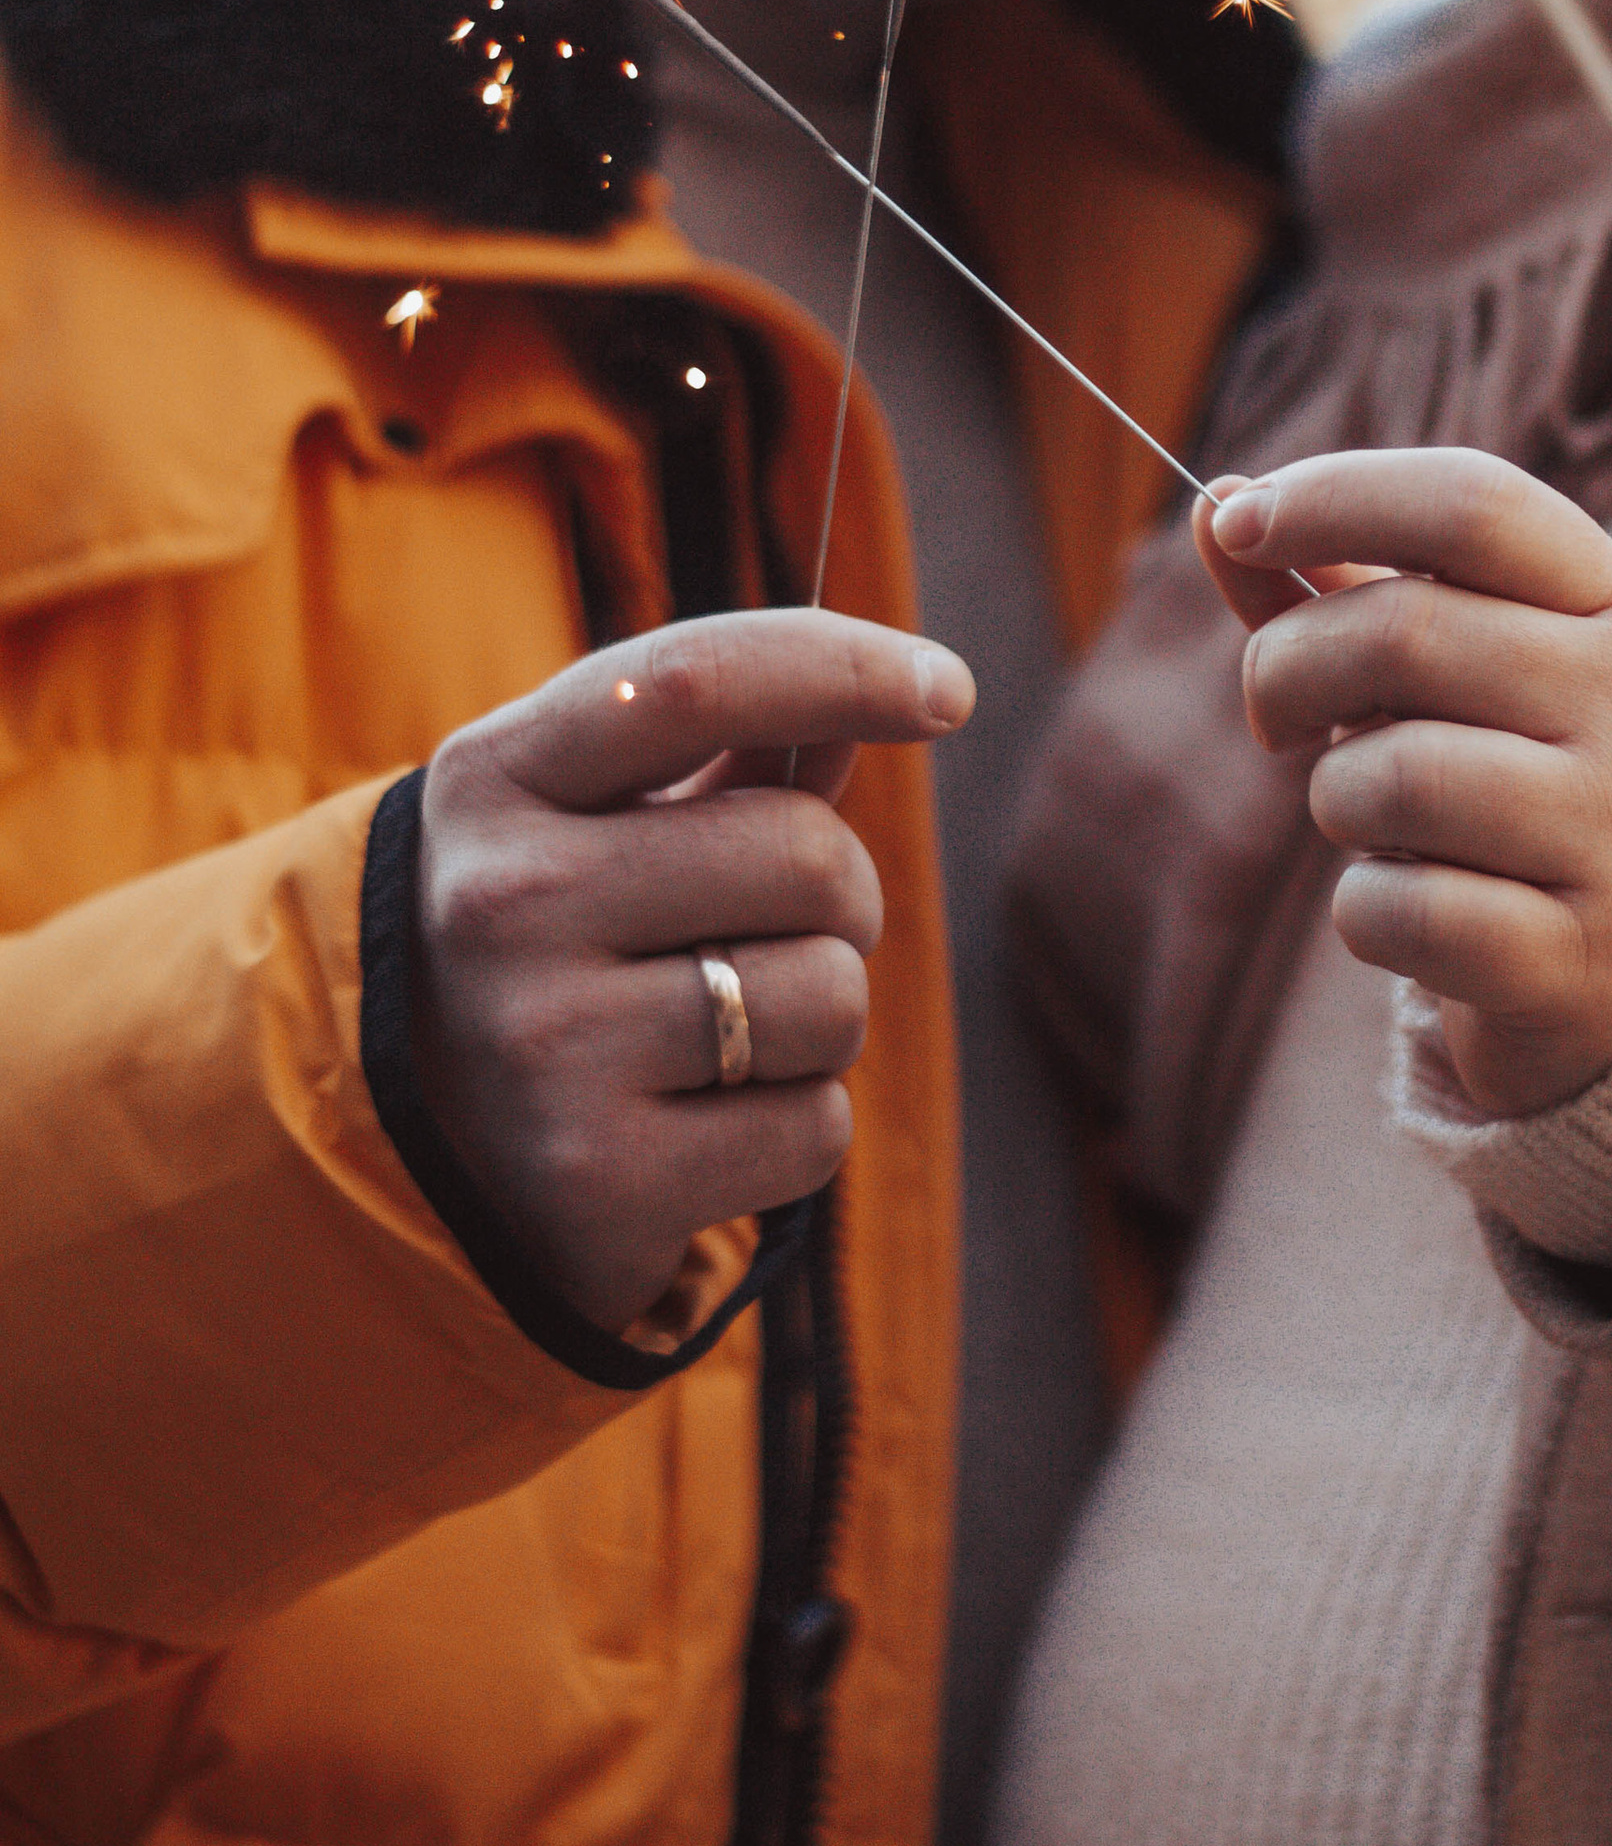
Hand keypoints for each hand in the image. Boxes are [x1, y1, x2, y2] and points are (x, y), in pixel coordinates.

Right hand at [410, 608, 972, 1331]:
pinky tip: (703, 1127)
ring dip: (820, 1020)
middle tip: (771, 935)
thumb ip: (733, 749)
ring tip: (722, 1037)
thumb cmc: (560, 942)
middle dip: (841, 899)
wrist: (425, 1150)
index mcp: (493, 778)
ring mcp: (541, 1045)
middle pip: (810, 855)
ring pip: (829, 996)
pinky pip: (815, 1127)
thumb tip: (893, 689)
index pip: (696, 678)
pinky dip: (795, 1129)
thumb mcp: (600, 818)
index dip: (846, 666)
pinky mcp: (594, 1178)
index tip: (950, 690)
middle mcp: (500, 901)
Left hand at [1196, 447, 1611, 1117]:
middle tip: (1274, 718)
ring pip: (1393, 778)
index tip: (1237, 523)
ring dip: (1335, 799)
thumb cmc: (1517, 774)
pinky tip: (1403, 907)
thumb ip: (1337, 584)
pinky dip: (1361, 910)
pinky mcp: (1578, 959)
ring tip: (1370, 817)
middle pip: (1403, 633)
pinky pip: (1400, 912)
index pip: (1474, 502)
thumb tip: (1215, 507)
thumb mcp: (1456, 666)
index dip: (1336, 495)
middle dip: (1287, 669)